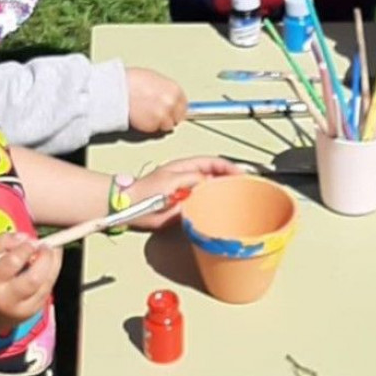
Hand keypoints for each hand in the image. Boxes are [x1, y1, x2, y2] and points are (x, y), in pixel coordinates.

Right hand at [0, 233, 61, 333]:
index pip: (12, 262)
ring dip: (54, 263)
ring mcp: (22, 309)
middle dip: (46, 257)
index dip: (26, 248)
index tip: (30, 241)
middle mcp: (6, 299)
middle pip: (34, 278)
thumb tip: (27, 237)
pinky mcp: (33, 312)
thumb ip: (1, 243)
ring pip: (46, 284)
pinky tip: (47, 265)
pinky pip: (47, 290)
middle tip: (46, 245)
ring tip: (51, 251)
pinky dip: (51, 274)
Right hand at [126, 68, 187, 132]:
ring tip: (147, 113)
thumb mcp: (154, 80)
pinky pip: (156, 129)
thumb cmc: (131, 82)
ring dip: (160, 122)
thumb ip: (165, 91)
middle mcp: (172, 103)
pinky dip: (150, 126)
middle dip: (170, 116)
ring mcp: (164, 115)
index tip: (172, 110)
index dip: (177, 108)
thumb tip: (169, 97)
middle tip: (158, 112)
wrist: (118, 90)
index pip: (184, 105)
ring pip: (167, 125)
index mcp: (175, 90)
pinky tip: (142, 117)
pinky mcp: (154, 126)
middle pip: (178, 117)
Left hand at [127, 157, 241, 229]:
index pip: (214, 162)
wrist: (132, 207)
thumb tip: (210, 181)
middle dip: (230, 179)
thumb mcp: (172, 180)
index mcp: (186, 167)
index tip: (241, 174)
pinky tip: (219, 212)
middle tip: (243, 188)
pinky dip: (213, 207)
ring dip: (223, 194)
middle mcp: (189, 178)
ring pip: (211, 190)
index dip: (229, 167)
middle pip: (215, 175)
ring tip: (235, 199)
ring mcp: (187, 192)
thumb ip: (193, 178)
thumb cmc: (146, 191)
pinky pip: (203, 205)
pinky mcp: (184, 207)